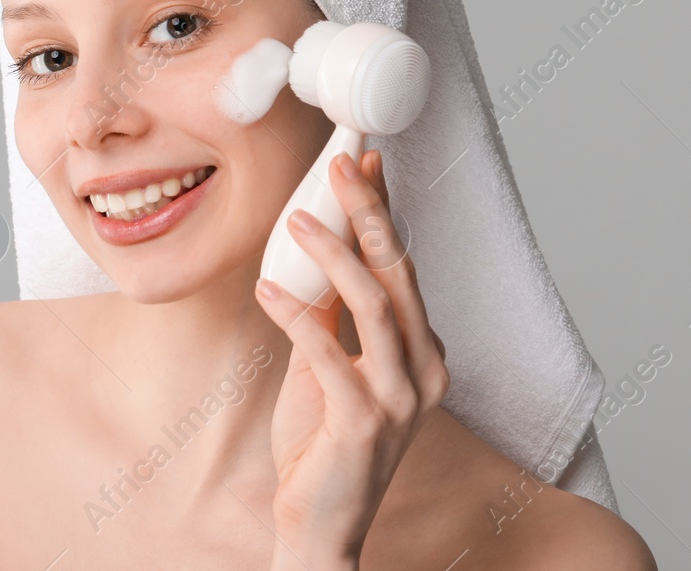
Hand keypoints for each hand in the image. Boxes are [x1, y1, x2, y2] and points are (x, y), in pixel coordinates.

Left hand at [255, 150, 449, 568]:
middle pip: (398, 273)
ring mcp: (400, 398)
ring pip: (372, 304)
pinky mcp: (364, 422)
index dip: (386, 212)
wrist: (319, 525)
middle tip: (339, 167)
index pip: (405, 266)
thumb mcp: (326, 363)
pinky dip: (295, 313)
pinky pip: (327, 351)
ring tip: (295, 218)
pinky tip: (265, 288)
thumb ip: (330, 312)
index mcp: (423, 353)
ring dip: (332, 254)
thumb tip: (319, 249)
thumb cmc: (322, 441)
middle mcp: (424, 370)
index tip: (364, 164)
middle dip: (369, 213)